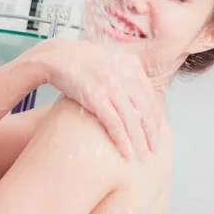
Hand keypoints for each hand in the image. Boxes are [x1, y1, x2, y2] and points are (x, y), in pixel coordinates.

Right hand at [31, 39, 159, 160]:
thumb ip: (124, 73)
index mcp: (131, 64)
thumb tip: (134, 92)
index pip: (150, 95)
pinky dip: (122, 140)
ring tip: (143, 157)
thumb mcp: (109, 60)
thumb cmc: (80, 60)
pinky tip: (127, 153)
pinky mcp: (96, 97)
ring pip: (132, 119)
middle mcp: (125, 74)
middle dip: (151, 132)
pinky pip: (115, 123)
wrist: (56, 56)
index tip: (157, 131)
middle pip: (145, 109)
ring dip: (139, 141)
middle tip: (155, 149)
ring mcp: (111, 86)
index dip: (155, 116)